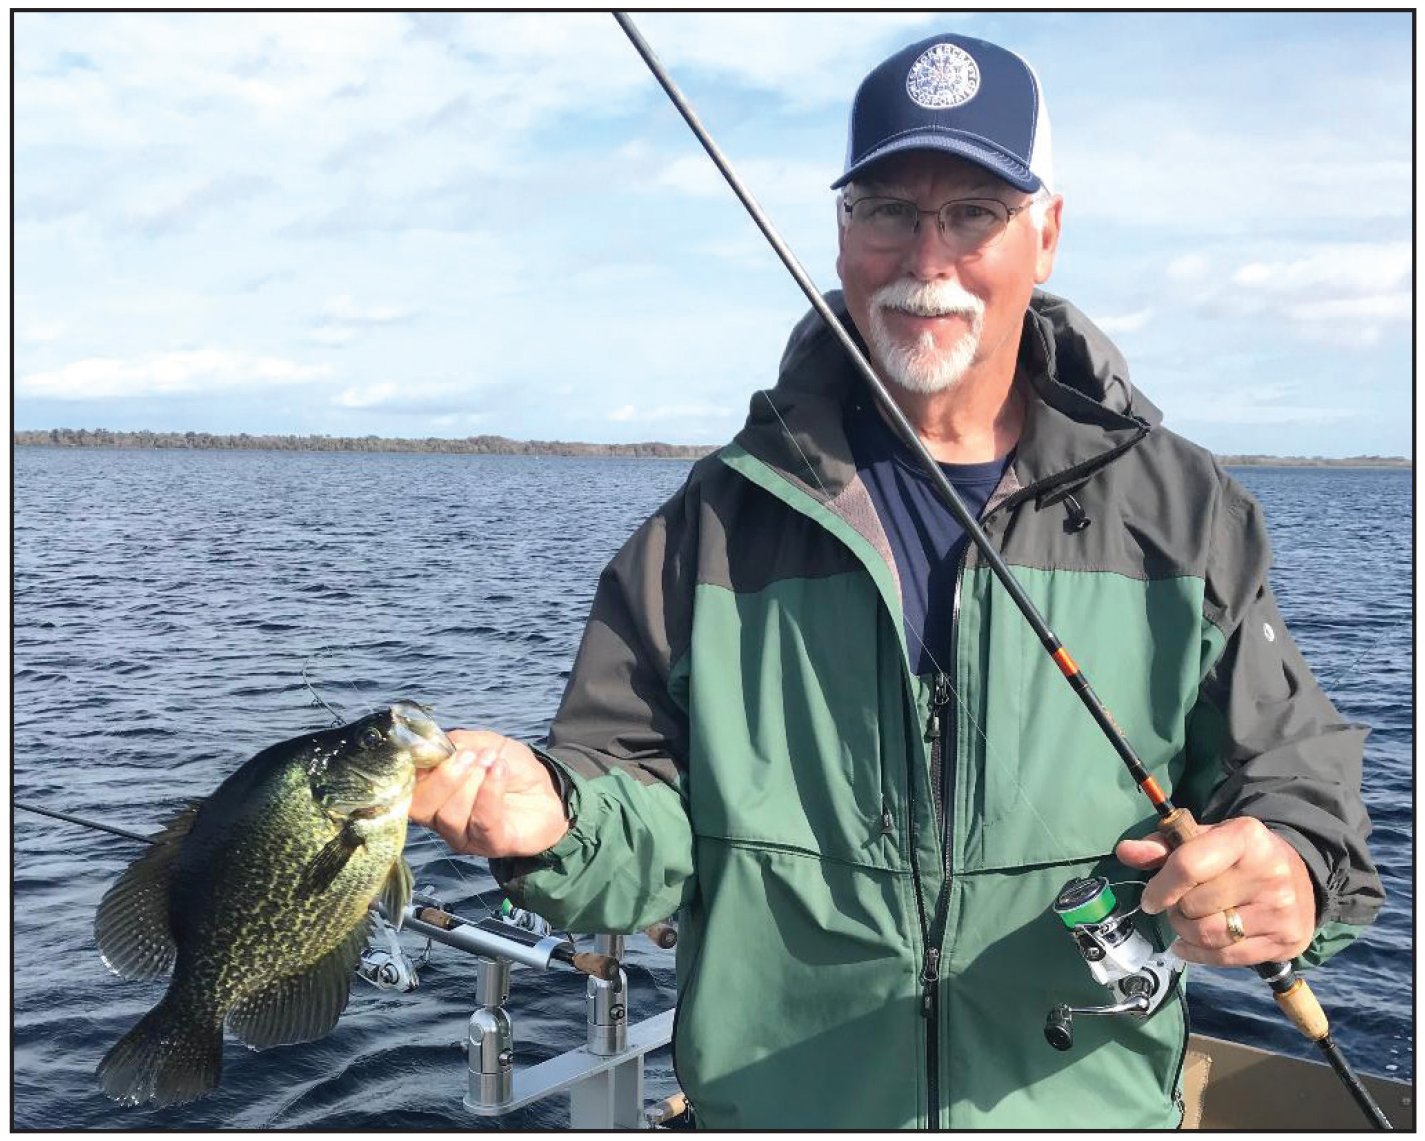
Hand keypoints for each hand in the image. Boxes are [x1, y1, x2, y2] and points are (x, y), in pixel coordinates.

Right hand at [409, 729, 569, 857]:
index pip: (404, 789)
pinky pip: (482, 821)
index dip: (409, 769)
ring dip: (472, 783)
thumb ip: (454, 743)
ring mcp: (464, 835)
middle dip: (443, 778)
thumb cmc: (508, 767)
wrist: (548, 789)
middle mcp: (440, 819)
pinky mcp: (491, 844)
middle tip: (470, 756)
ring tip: (492, 761)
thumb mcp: (482, 743)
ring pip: (450, 816)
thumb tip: (424, 744)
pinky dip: (490, 792)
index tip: (426, 748)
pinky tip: (500, 770)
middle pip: (420, 808)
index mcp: (432, 793)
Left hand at [1115, 816, 1316, 966]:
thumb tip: (1125, 851)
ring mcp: (1281, 910)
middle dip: (1177, 908)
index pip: (1188, 866)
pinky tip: (1194, 943)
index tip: (1150, 900)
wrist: (1300, 876)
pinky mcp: (1287, 941)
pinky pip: (1226, 958)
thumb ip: (1162, 847)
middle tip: (1182, 904)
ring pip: (1207, 935)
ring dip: (1186, 932)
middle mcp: (1269, 872)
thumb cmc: (1238, 856)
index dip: (1160, 887)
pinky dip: (1199, 954)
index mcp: (1245, 837)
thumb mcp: (1204, 840)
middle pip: (1194, 906)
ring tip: (1190, 920)